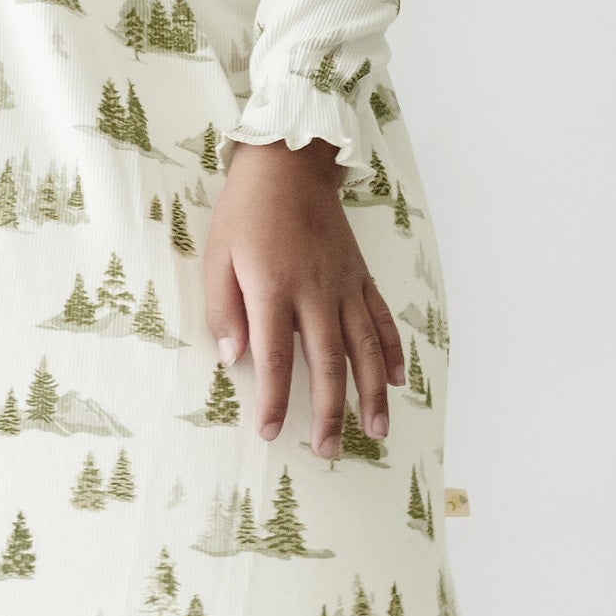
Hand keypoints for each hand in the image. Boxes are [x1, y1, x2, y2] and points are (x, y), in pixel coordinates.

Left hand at [201, 138, 405, 453]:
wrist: (288, 165)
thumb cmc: (245, 212)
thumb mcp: (217, 256)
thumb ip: (224, 310)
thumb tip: (233, 359)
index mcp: (274, 288)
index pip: (274, 358)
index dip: (273, 400)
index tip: (269, 432)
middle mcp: (316, 292)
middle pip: (328, 364)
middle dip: (330, 412)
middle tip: (327, 451)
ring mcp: (344, 285)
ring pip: (365, 349)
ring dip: (372, 394)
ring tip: (377, 431)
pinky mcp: (360, 276)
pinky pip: (381, 320)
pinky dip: (393, 352)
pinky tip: (398, 381)